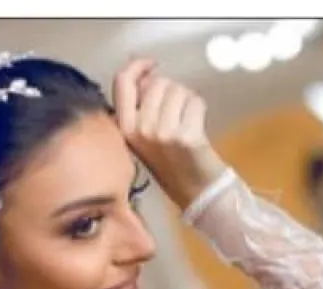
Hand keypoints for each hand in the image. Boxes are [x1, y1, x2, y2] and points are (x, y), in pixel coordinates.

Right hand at [112, 58, 227, 210]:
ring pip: (177, 89)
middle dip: (171, 89)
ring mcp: (162, 134)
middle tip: (177, 112)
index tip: (151, 64)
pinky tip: (196, 126)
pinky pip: (194, 101)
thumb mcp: (144, 135)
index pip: (122, 83)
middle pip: (157, 82)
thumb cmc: (172, 162)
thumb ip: (141, 105)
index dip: (137, 66)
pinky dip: (199, 108)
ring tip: (186, 121)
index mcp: (125, 129)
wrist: (195, 191)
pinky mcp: (185, 136)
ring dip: (186, 99)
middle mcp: (140, 131)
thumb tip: (147, 73)